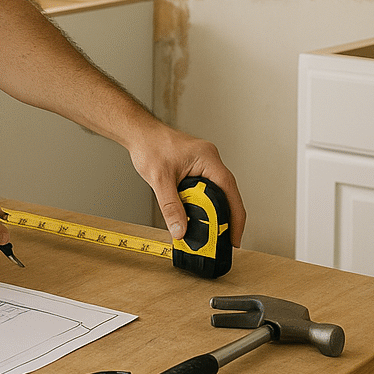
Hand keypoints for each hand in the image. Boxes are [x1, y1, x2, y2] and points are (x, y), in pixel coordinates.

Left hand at [129, 124, 245, 246]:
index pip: (229, 191)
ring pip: (215, 193)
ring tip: (210, 234)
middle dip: (225, 219)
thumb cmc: (149, 146)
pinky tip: (197, 217)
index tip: (234, 237)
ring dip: (213, 212)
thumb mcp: (159, 180)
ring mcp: (204, 164)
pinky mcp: (195, 169)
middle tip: (222, 241)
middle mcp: (210, 161)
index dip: (234, 217)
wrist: (138, 133)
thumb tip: (180, 230)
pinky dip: (202, 204)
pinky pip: (205, 189)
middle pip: (226, 194)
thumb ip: (170, 207)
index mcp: (208, 159)